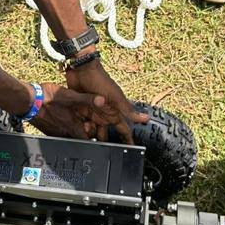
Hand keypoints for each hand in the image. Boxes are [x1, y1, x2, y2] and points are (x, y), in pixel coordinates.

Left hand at [32, 81, 148, 142]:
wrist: (82, 70)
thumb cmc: (101, 81)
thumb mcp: (115, 98)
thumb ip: (128, 110)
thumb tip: (146, 119)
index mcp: (114, 113)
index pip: (124, 130)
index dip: (127, 141)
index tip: (131, 153)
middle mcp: (104, 115)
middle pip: (107, 135)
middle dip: (106, 144)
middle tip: (103, 154)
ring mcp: (92, 113)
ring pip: (93, 131)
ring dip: (91, 138)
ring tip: (88, 146)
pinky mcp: (81, 110)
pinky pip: (81, 124)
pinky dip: (80, 130)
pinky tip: (78, 137)